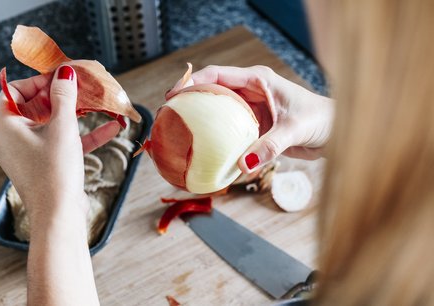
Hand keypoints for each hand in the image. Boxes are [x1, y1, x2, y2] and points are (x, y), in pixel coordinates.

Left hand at [0, 65, 106, 305]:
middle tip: (84, 87)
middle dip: (64, 96)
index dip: (41, 80)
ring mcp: (28, 151)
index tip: (64, 76)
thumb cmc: (54, 171)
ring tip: (99, 104)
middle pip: (36, 105)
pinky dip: (83, 135)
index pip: (16, 89)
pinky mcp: (44, 164)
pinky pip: (62, 142)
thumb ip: (64, 97)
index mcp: (4, 124)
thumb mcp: (62, 127)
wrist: (59, 215)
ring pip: (53, 124)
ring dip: (78, 115)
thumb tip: (65, 73)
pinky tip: (111, 129)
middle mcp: (11, 137)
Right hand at [167, 65, 333, 172]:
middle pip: (212, 92)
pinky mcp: (254, 128)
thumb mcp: (295, 129)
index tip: (174, 96)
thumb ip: (270, 145)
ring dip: (202, 122)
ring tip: (181, 135)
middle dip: (190, 102)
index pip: (217, 75)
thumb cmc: (321, 120)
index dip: (192, 82)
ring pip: (219, 114)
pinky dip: (218, 141)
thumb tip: (244, 165)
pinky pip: (230, 133)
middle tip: (170, 117)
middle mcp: (251, 93)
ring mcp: (251, 111)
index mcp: (258, 80)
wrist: (335, 132)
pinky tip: (207, 153)